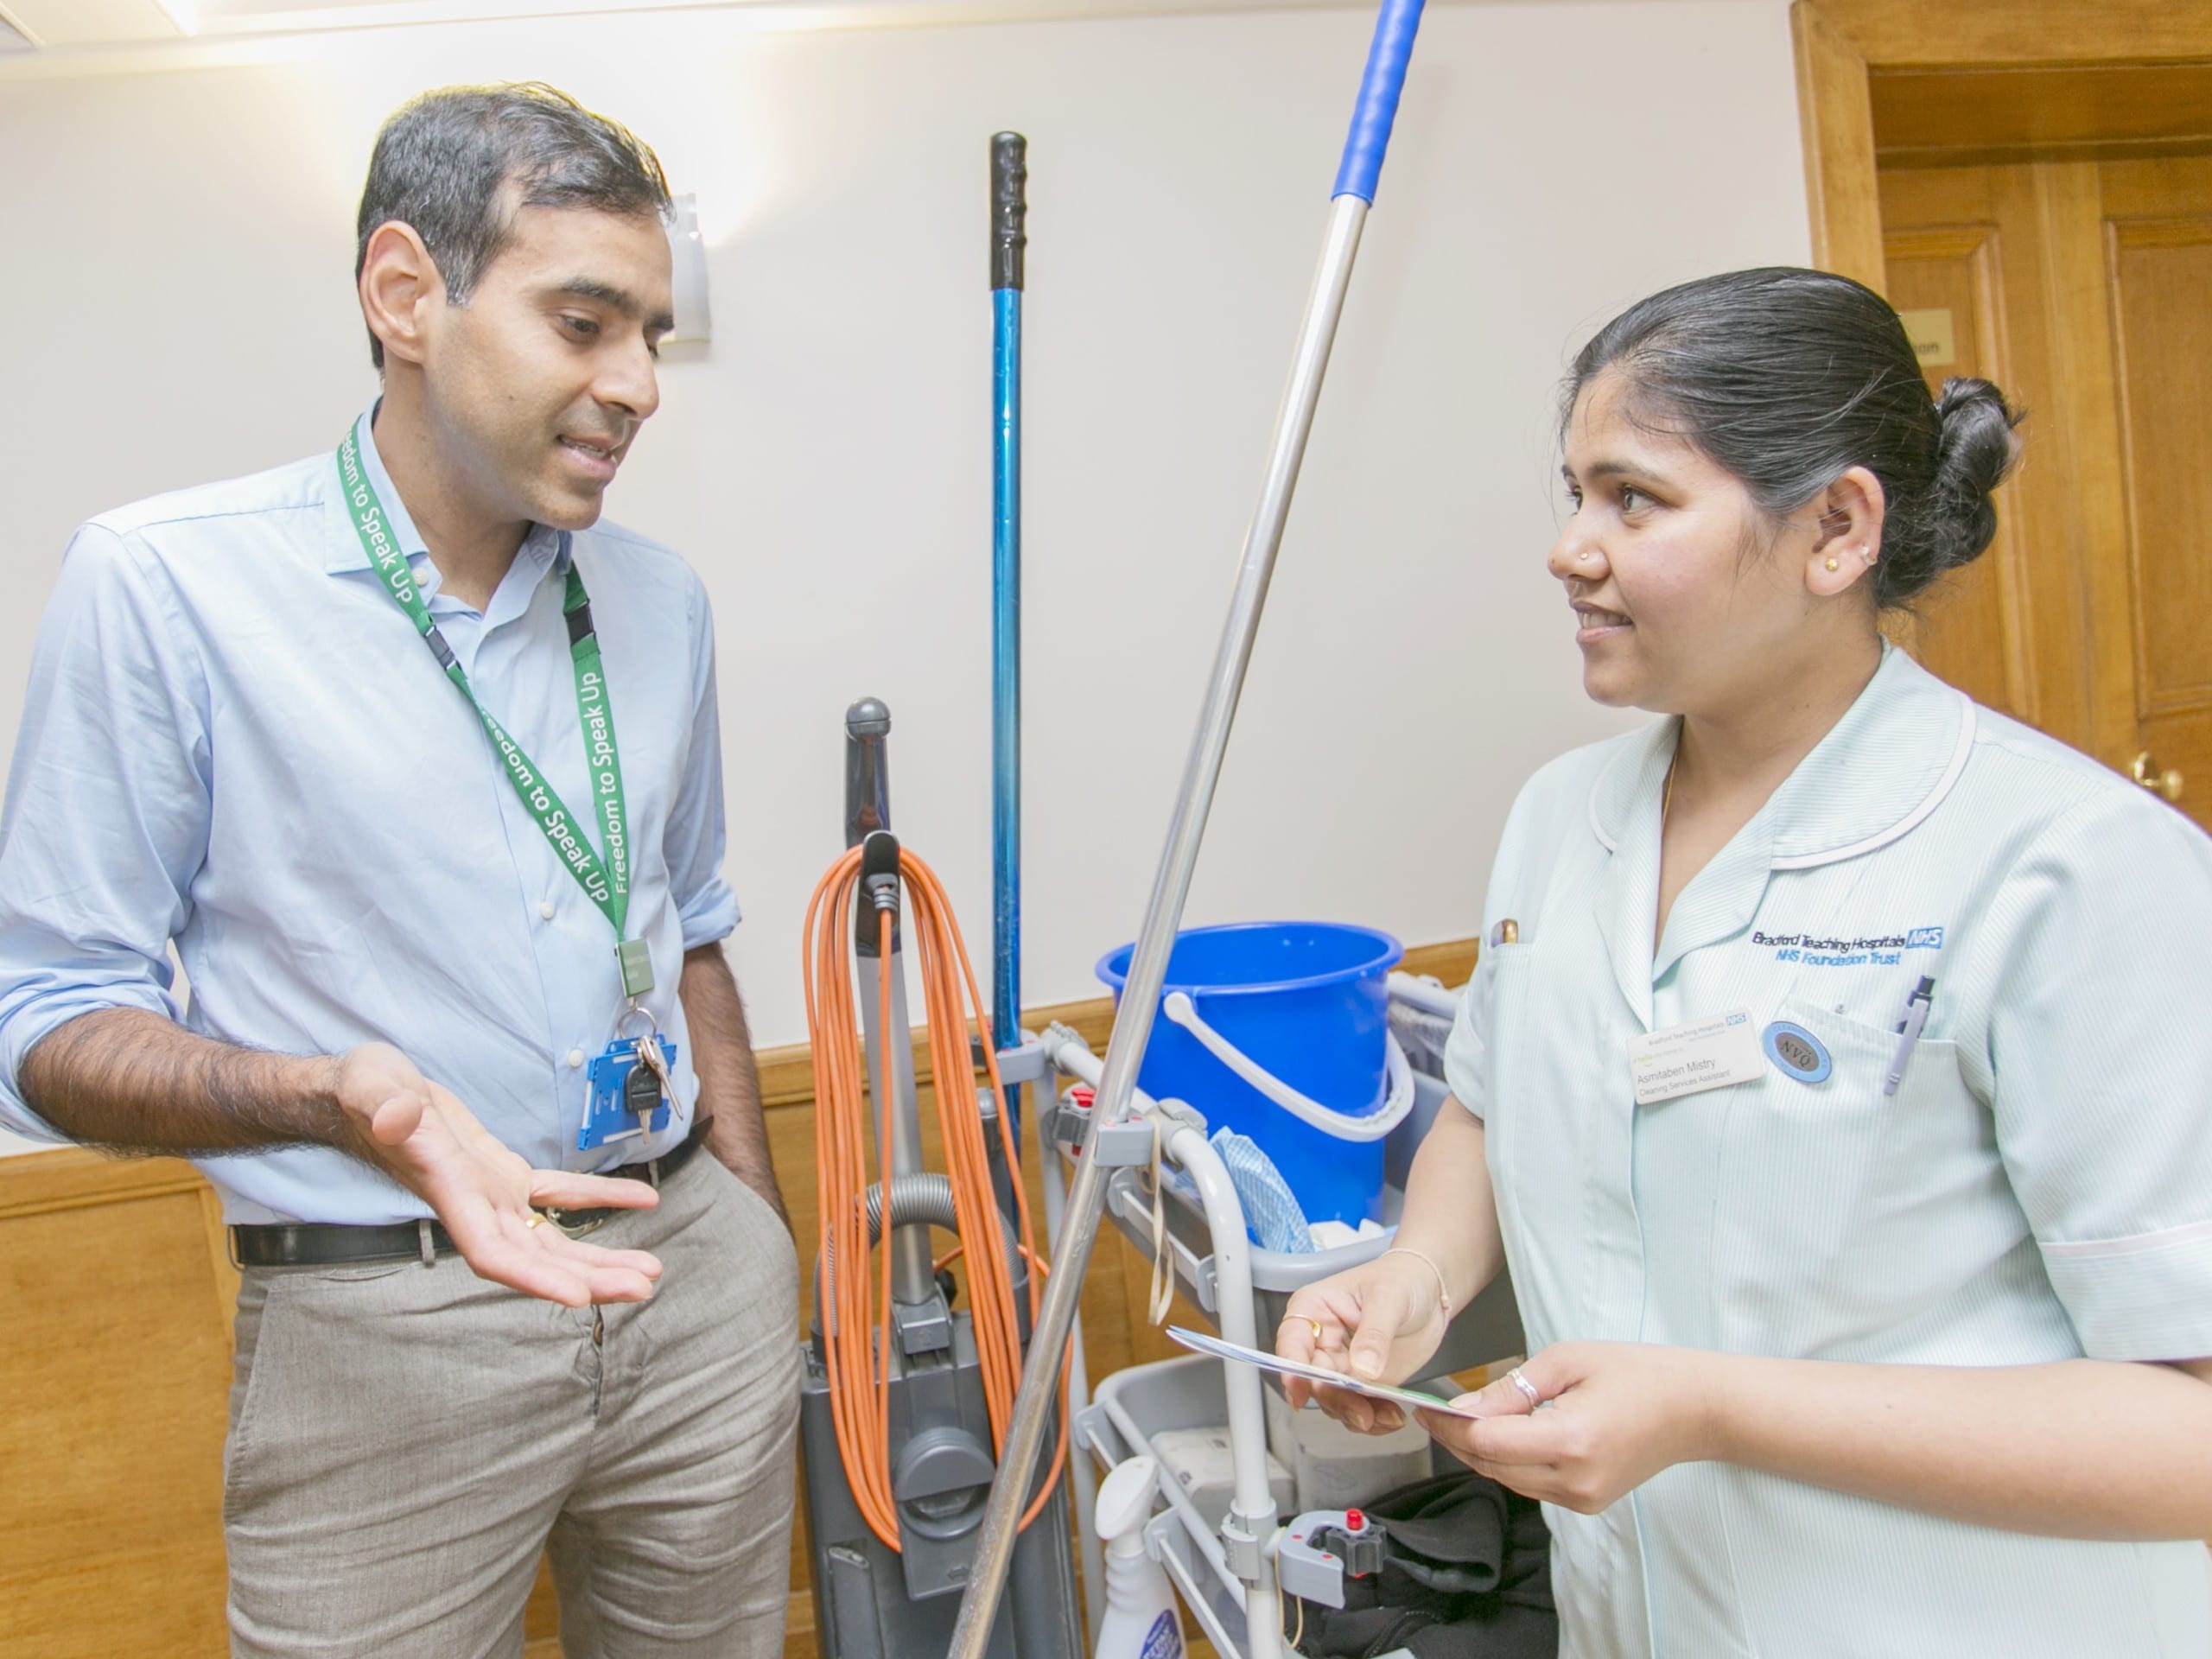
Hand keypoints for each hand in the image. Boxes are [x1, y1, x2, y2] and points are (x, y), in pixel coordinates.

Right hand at [332, 1042, 663, 1307]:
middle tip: (643, 1288)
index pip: (493, 1254)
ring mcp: (492, 1194)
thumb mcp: (369, 1087)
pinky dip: (600, 1198)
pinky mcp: (504, 1173)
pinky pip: (559, 1193)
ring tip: (649, 1271)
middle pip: (536, 1259)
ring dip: (599, 1258)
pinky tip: (642, 1199)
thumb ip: (384, 1105)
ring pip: (552, 1239)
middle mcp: (475, 1205)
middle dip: (588, 1277)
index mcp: (450, 1193)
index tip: (579, 1298)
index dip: (535, 1279)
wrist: (365, 1092)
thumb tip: (397, 1117)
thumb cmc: (363, 1092)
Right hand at [1274, 1252, 1447, 1433]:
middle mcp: (1322, 1341)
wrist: (1431, 1291)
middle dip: (1335, 1399)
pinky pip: (1359, 1407)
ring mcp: (1342, 1364)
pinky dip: (1374, 1418)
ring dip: (1356, 1415)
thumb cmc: (1402, 1278)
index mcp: (1315, 1309)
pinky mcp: (1364, 1381)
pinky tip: (1392, 1416)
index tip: (1300, 1390)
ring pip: (1334, 1400)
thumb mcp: (1388, 1298)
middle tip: (1362, 1413)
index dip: (1292, 1368)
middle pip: (1313, 1379)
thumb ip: (1374, 1334)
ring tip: (1387, 1417)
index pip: (1293, 1341)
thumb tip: (1363, 1369)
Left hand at [1416, 1342, 1722, 1512]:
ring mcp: (1582, 1498)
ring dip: (1482, 1452)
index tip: (1426, 1407)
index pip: (1488, 1443)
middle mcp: (1575, 1480)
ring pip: (1508, 1480)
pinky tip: (1504, 1435)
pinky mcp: (1587, 1502)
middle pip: (1492, 1466)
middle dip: (1458, 1440)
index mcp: (1572, 1441)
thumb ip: (1511, 1387)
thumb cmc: (1639, 1374)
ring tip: (1463, 1420)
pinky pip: (1531, 1485)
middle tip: (1435, 1412)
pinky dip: (1510, 1462)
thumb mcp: (1568, 1360)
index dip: (1449, 1426)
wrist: (1695, 1409)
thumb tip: (1465, 1408)